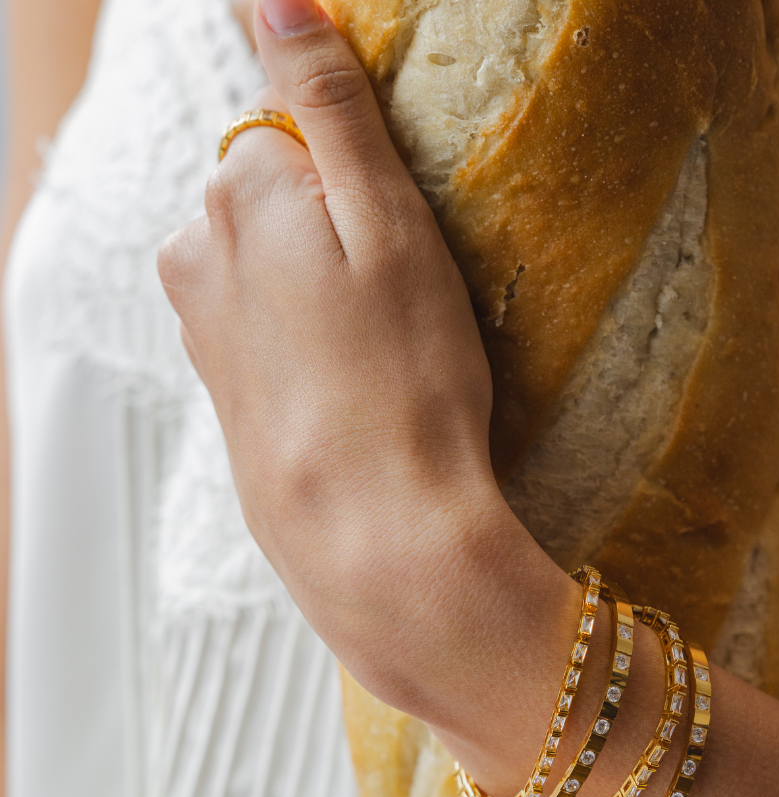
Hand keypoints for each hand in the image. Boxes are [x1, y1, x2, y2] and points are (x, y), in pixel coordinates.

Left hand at [158, 0, 588, 760]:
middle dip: (334, 239)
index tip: (403, 254)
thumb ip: (329, 105)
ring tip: (379, 360)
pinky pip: (265, 334)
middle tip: (401, 312)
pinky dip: (305, 349)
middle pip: (276, 205)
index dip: (363, 194)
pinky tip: (347, 393)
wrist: (374, 533)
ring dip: (321, 298)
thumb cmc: (406, 380)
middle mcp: (197, 252)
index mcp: (242, 196)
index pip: (296, 142)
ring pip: (269, 272)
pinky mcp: (219, 390)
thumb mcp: (390, 224)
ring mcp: (201, 328)